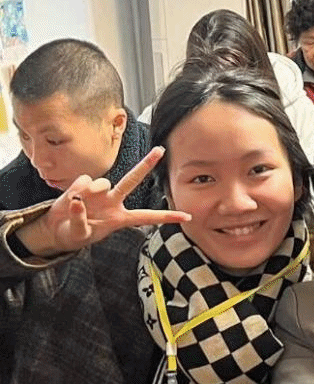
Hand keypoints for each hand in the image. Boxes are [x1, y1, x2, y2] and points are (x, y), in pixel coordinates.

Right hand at [15, 147, 188, 256]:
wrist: (55, 228)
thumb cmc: (74, 233)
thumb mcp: (80, 234)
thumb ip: (80, 219)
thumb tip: (78, 199)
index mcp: (120, 218)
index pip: (147, 217)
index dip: (166, 217)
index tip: (188, 217)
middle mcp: (113, 201)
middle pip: (132, 180)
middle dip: (146, 165)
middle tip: (161, 150)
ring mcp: (99, 192)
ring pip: (103, 182)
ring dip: (91, 191)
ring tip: (78, 204)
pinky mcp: (84, 185)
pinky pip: (82, 182)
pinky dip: (75, 191)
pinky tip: (71, 199)